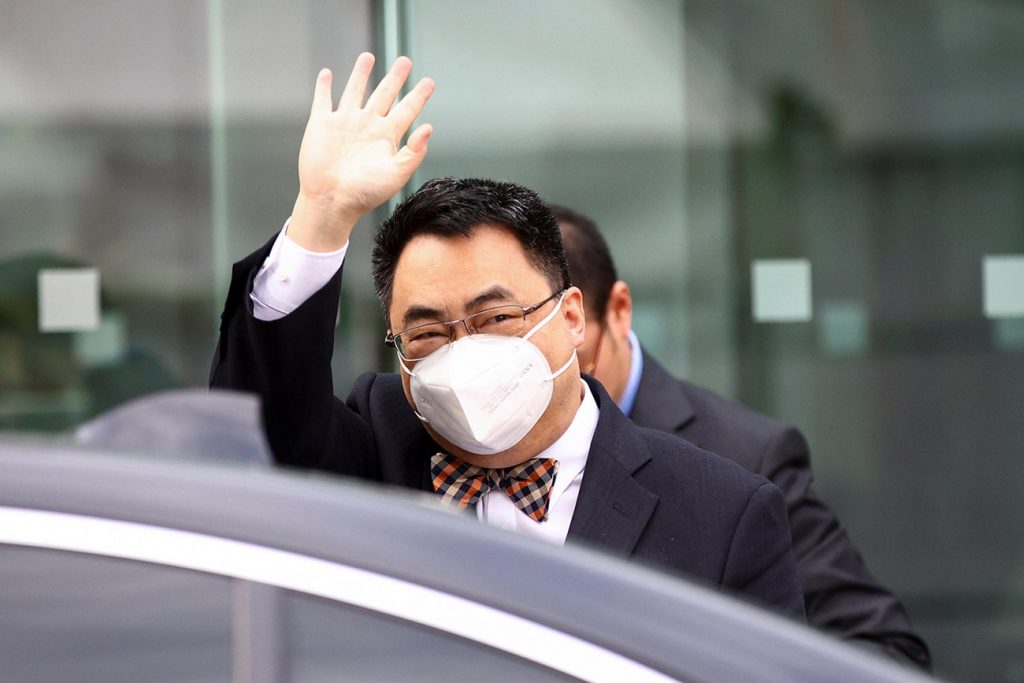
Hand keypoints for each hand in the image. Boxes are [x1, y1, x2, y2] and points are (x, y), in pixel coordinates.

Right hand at [289, 53, 434, 250]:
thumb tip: (429, 128)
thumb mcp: (396, 174)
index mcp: (387, 137)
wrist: (332, 201)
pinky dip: (324, 87)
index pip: (407, 110)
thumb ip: (414, 152)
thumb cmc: (365, 193)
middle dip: (395, 77)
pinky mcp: (322, 125)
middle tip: (405, 60)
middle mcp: (368, 126)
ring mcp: (345, 123)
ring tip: (369, 57)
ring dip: (361, 74)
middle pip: (384, 94)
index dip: (419, 96)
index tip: (430, 82)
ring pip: (355, 91)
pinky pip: (323, 100)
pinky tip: (327, 74)